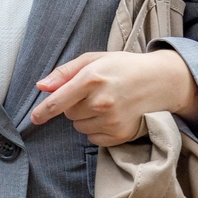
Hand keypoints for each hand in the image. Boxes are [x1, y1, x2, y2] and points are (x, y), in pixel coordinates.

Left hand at [31, 49, 197, 146]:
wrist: (163, 80)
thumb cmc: (124, 67)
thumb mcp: (94, 60)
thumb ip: (65, 72)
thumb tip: (41, 87)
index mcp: (92, 79)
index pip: (58, 102)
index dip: (43, 112)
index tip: (34, 118)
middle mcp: (101, 101)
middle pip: (68, 114)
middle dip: (75, 105)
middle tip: (95, 94)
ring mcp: (111, 120)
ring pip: (79, 127)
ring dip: (86, 118)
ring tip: (107, 103)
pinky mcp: (120, 134)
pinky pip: (93, 138)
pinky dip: (97, 129)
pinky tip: (113, 115)